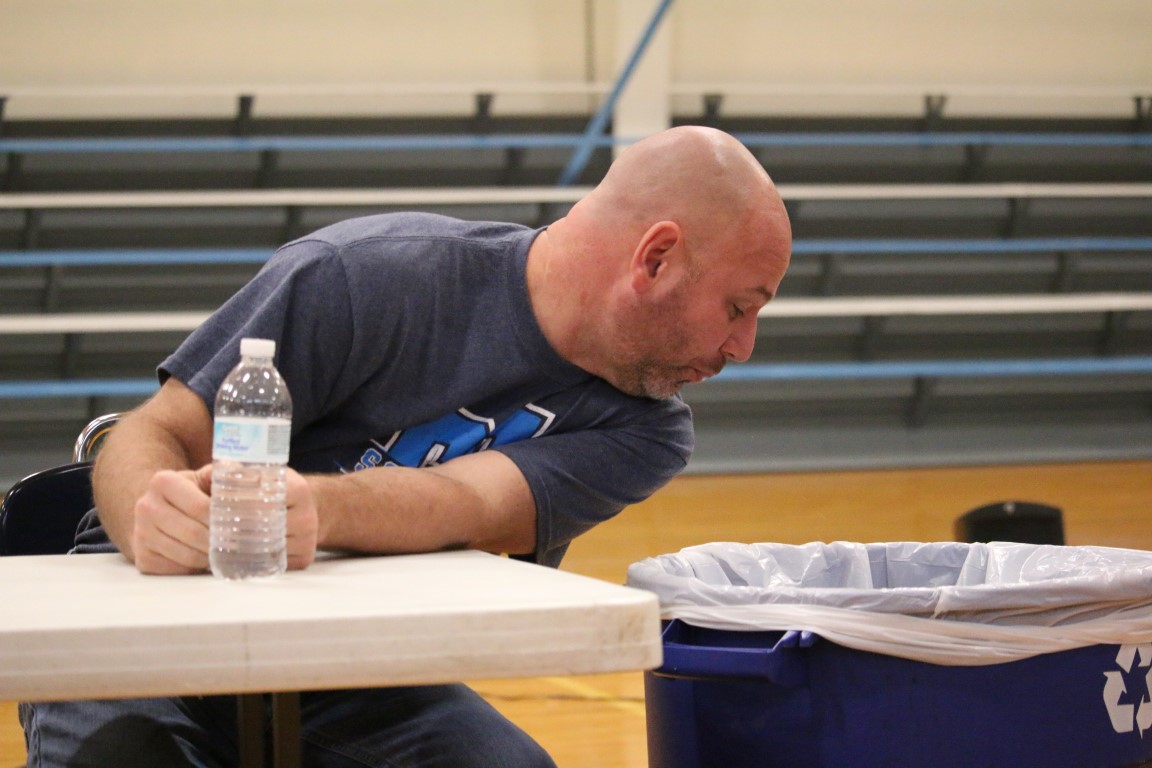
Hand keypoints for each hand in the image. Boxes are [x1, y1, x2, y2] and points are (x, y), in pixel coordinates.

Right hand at [130, 466, 317, 574]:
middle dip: (219, 542)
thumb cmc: (189, 494)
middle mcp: (146, 506)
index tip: (242, 528)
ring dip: (210, 558)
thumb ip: (224, 475)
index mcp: (163, 481)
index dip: (222, 520)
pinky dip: (195, 569)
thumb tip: (253, 476)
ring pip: (185, 555)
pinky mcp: (142, 556)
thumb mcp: (203, 478)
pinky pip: (175, 569)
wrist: (156, 511)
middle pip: (192, 533)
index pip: (199, 506)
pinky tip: (207, 561)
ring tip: (227, 555)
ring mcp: (140, 533)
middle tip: (240, 547)